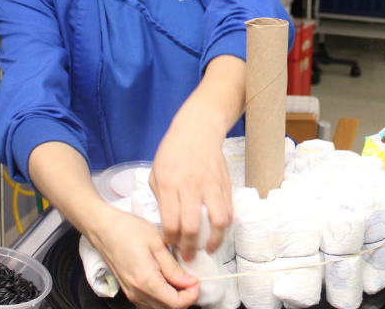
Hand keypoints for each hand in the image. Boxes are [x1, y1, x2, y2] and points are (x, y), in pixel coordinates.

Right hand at [88, 206, 199, 308]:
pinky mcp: (129, 290)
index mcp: (147, 282)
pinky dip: (162, 296)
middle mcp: (138, 293)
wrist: (103, 228)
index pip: (177, 304)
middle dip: (185, 297)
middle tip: (191, 277)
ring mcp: (132, 293)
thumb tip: (190, 282)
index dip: (192, 295)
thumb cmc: (129, 230)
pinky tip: (166, 279)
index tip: (197, 279)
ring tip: (179, 276)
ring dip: (174, 297)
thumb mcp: (157, 244)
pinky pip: (149, 302)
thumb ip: (173, 268)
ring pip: (159, 308)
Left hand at [151, 104, 231, 259]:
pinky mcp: (224, 184)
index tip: (170, 244)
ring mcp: (210, 186)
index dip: (170, 240)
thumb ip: (159, 197)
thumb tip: (167, 222)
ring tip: (208, 250)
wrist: (197, 129)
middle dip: (188, 248)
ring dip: (213, 241)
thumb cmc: (173, 151)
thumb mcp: (156, 171)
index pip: (170, 222)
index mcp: (169, 185)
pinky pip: (229, 211)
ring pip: (216, 222)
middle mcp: (190, 187)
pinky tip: (218, 233)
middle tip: (187, 256)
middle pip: (191, 227)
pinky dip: (225, 226)